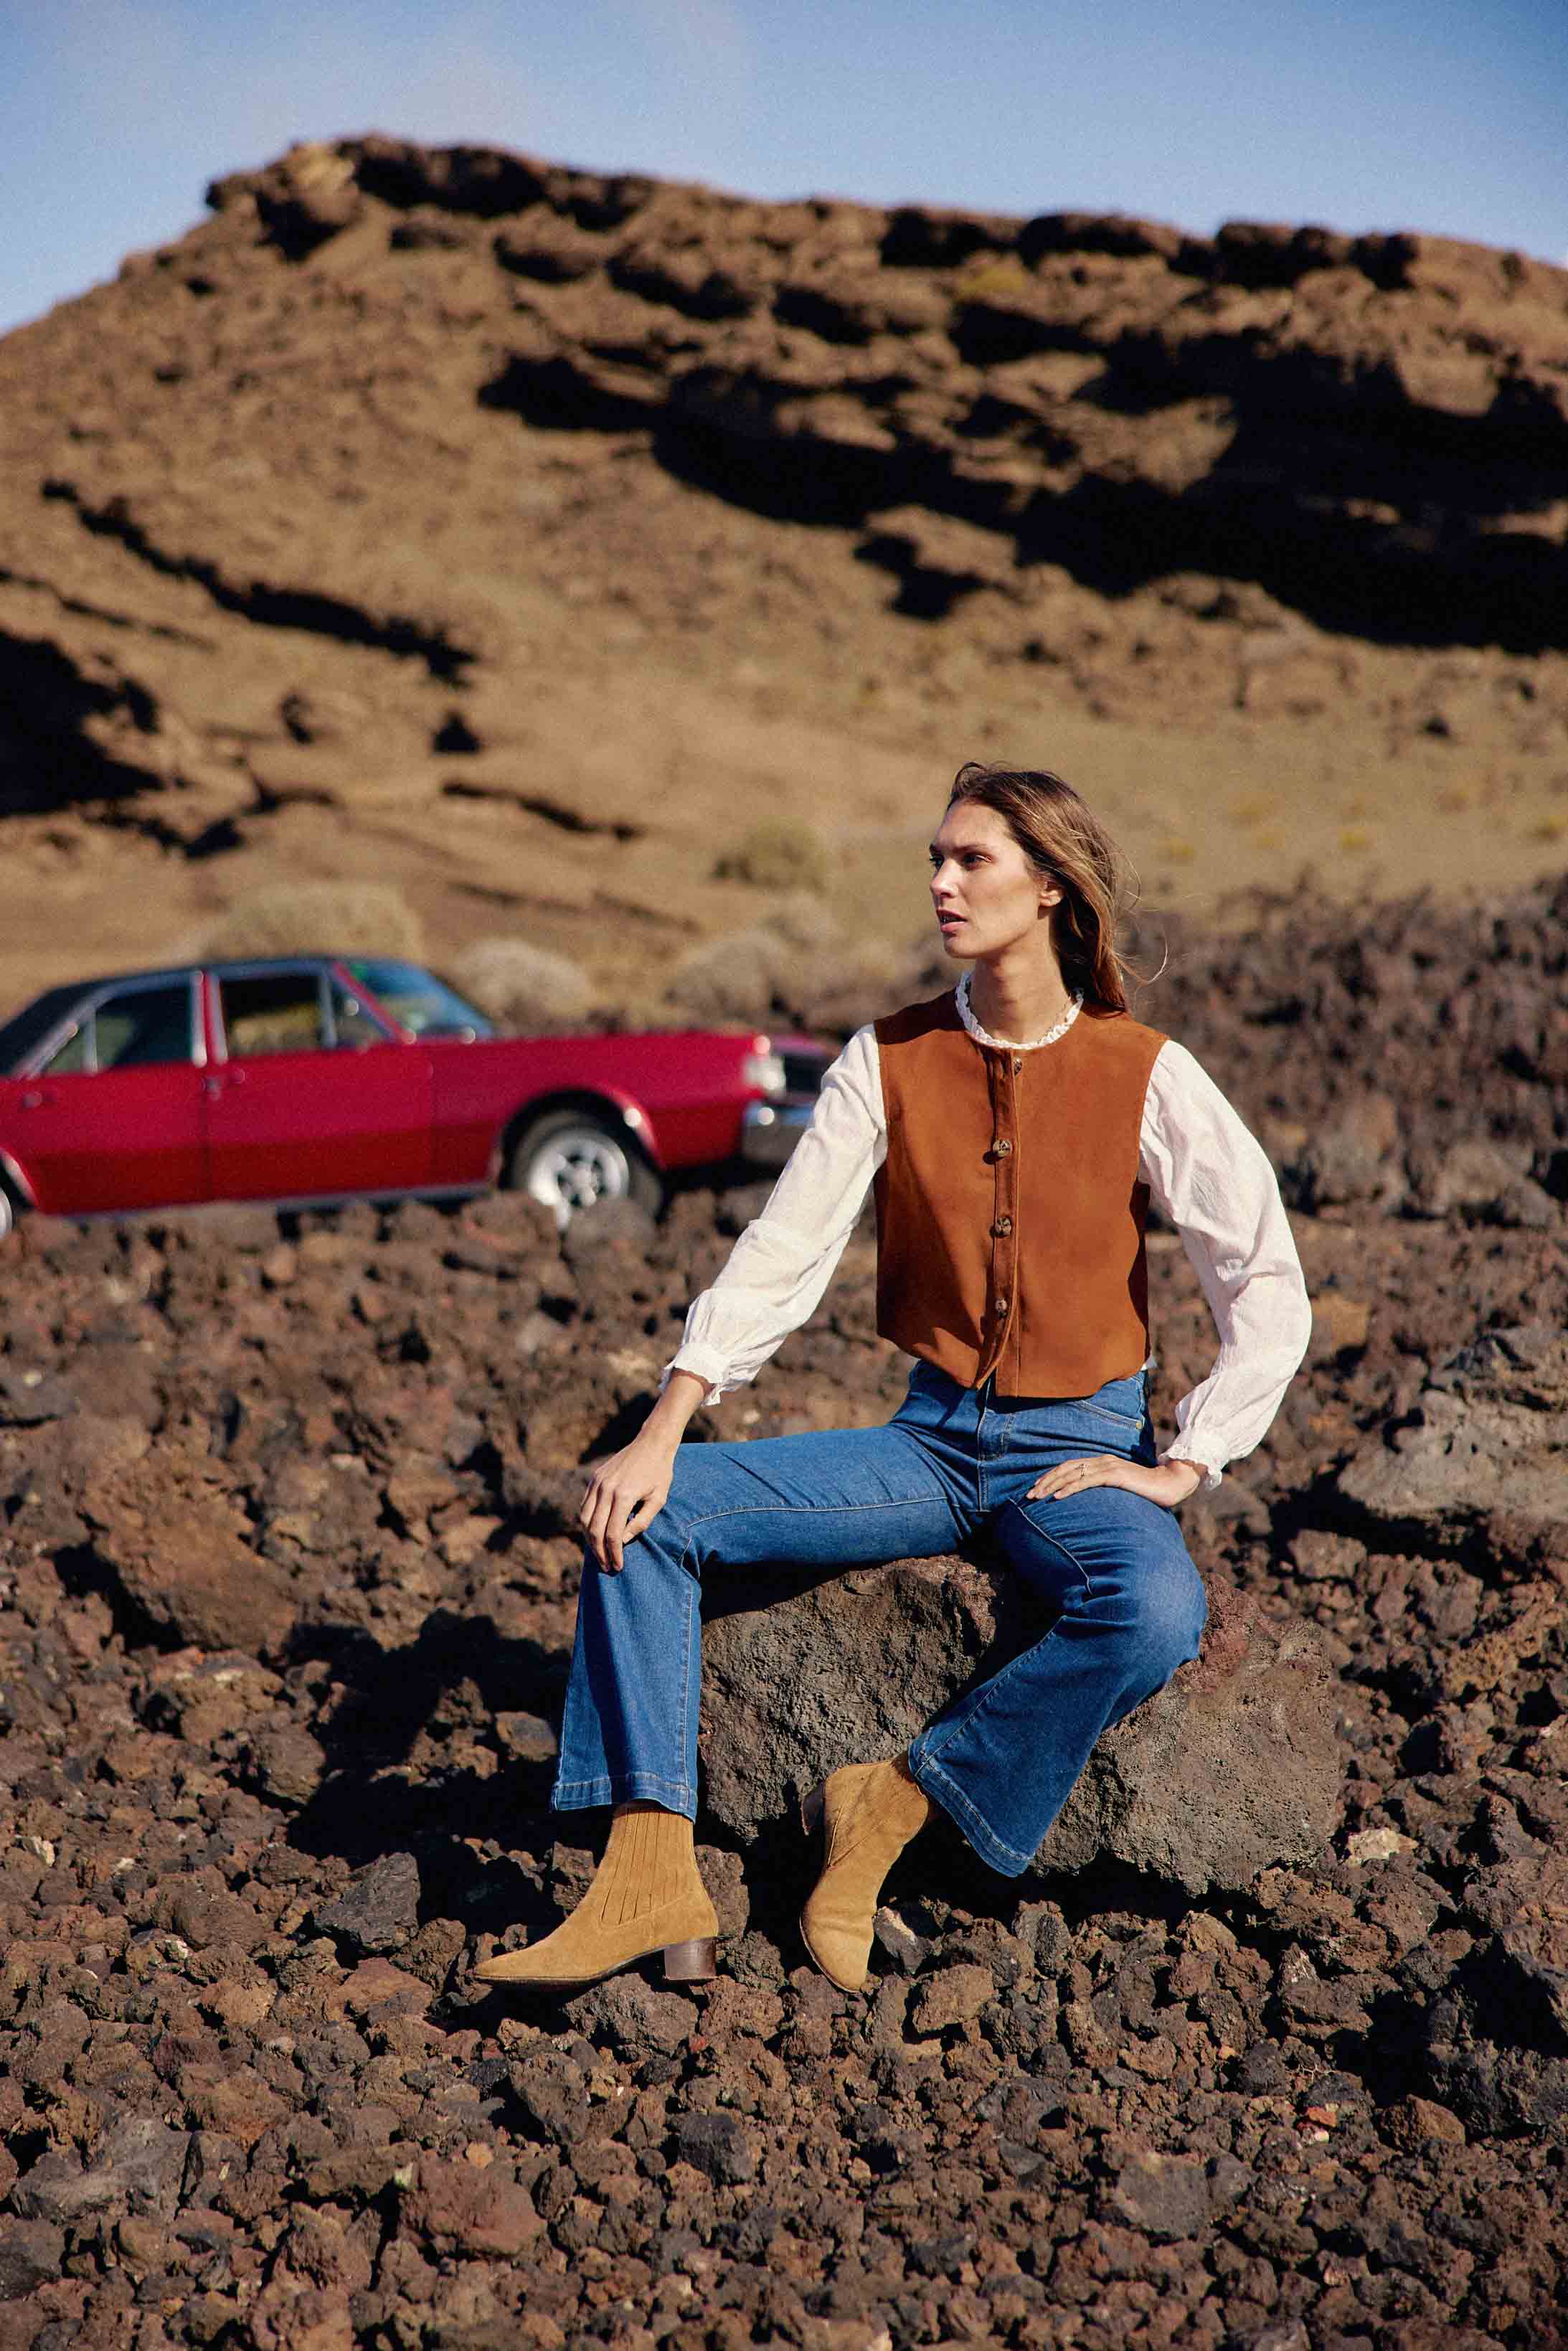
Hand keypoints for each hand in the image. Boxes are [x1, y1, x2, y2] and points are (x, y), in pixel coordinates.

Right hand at [579, 1427, 680, 1571]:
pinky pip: (585, 1505)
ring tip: (599, 1554)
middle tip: (607, 1567)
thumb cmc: (660, 1473)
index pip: (612, 1533)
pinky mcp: (594, 1478)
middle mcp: (606, 1489)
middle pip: (594, 1529)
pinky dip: (586, 1522)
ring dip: (589, 1539)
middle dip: (599, 1552)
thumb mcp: (658, 1500)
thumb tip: (623, 1540)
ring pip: (584, 1519)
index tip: (617, 1567)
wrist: (651, 1443)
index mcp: (624, 1496)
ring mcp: (597, 1483)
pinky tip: (595, 1533)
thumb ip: (641, 1522)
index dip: (614, 1553)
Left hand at [1028, 1454, 1205, 1509]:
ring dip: (1052, 1484)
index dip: (1051, 1476)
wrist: (1171, 1484)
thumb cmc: (1147, 1490)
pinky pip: (1087, 1481)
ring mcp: (1108, 1466)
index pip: (1069, 1466)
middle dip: (1045, 1480)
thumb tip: (1091, 1502)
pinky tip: (1057, 1496)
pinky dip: (1069, 1488)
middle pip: (1066, 1468)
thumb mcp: (1121, 1488)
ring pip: (1072, 1473)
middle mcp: (1102, 1461)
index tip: (1036, 1488)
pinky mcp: (1115, 1475)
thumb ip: (1106, 1489)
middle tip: (1029, 1495)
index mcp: (1102, 1462)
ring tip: (1037, 1496)